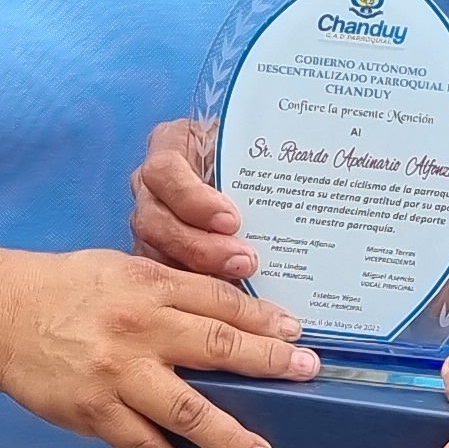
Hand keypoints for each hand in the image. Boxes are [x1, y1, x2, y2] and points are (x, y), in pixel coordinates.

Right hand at [0, 246, 317, 447]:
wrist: (1, 315)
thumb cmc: (67, 290)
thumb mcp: (122, 269)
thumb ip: (171, 288)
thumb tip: (230, 309)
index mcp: (150, 286)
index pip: (218, 302)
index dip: (263, 318)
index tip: (297, 334)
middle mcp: (140, 328)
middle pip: (217, 348)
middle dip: (268, 364)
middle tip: (307, 376)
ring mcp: (118, 374)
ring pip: (187, 409)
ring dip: (230, 436)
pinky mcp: (93, 410)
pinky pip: (140, 442)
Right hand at [128, 115, 258, 285]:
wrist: (258, 174)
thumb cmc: (255, 156)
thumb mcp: (256, 146)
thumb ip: (261, 161)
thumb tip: (296, 182)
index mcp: (170, 145)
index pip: (163, 171)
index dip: (192, 199)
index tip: (231, 219)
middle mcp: (152, 187)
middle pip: (153, 220)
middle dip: (199, 246)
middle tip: (244, 261)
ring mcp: (152, 223)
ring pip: (154, 255)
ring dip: (198, 273)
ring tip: (241, 284)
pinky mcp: (158, 256)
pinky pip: (165, 279)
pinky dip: (194, 292)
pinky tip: (228, 302)